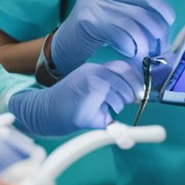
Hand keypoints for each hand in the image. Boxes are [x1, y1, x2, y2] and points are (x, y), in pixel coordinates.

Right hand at [8, 61, 142, 135]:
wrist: (46, 112)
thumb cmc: (71, 104)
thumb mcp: (92, 92)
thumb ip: (111, 89)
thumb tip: (137, 97)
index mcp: (95, 69)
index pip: (123, 68)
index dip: (135, 80)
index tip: (138, 93)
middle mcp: (93, 72)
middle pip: (125, 81)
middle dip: (129, 95)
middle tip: (121, 104)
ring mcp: (90, 83)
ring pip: (119, 95)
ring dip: (117, 106)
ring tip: (104, 110)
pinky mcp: (87, 98)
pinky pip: (110, 107)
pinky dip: (109, 116)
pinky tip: (99, 116)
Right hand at [50, 0, 174, 72]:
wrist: (59, 50)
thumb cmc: (90, 39)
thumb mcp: (112, 20)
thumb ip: (134, 18)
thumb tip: (166, 33)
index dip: (164, 12)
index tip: (167, 30)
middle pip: (144, 9)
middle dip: (158, 33)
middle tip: (159, 50)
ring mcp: (93, 3)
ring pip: (135, 23)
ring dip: (145, 44)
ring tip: (146, 56)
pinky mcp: (88, 20)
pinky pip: (121, 33)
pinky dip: (131, 47)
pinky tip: (129, 53)